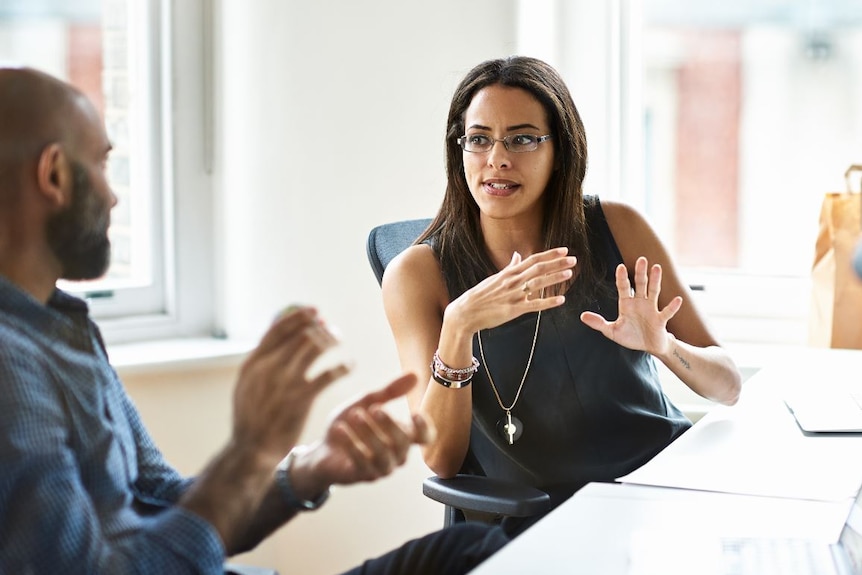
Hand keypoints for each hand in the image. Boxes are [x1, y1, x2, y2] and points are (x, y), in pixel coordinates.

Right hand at [232, 306, 350, 461]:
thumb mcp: (247, 385)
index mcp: (253, 363)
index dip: (299, 316)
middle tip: (332, 329)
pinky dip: (343, 366)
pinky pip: (329, 374)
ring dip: (332, 340)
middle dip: (320, 328)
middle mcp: (268, 368)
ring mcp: (285, 383)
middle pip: (300, 334)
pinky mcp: (302, 399)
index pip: (278, 329)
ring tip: (340, 341)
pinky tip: (350, 365)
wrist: (251, 449)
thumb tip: (278, 337)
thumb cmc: (252, 416)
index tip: (315, 311)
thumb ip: (261, 362)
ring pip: (315, 348)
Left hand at [289, 373, 434, 494]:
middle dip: (390, 424)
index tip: (414, 413)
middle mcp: (396, 454)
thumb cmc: (350, 425)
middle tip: (374, 408)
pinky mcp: (362, 475)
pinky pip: (362, 463)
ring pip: (384, 454)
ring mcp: (381, 468)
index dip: (424, 428)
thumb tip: (414, 375)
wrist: (323, 449)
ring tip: (355, 415)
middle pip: (403, 443)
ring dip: (370, 434)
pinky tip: (340, 429)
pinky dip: (351, 444)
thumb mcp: (367, 402)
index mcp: (402, 436)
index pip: (425, 438)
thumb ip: (389, 391)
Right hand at [445, 247, 575, 333]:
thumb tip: (517, 255)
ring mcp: (513, 295)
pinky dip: (548, 302)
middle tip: (573, 259)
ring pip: (538, 284)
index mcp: (509, 273)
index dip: (549, 255)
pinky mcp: (513, 310)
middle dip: (557, 263)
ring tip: (569, 274)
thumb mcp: (495, 278)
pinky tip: (561, 300)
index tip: (564, 251)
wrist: (466, 312)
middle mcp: (512, 281)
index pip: (533, 259)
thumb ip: (510, 267)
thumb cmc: (481, 295)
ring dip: (554, 278)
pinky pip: (534, 305)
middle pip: (538, 269)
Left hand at [580, 256, 681, 355]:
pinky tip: (677, 299)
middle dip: (640, 272)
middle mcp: (640, 303)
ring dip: (655, 280)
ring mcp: (651, 309)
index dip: (622, 278)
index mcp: (627, 304)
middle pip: (640, 284)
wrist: (648, 347)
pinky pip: (667, 312)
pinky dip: (672, 306)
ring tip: (657, 267)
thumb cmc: (631, 336)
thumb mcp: (612, 331)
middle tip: (641, 259)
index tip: (621, 266)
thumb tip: (582, 316)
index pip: (624, 287)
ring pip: (654, 292)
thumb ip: (598, 323)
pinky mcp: (660, 320)